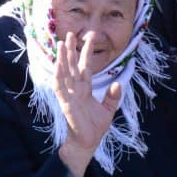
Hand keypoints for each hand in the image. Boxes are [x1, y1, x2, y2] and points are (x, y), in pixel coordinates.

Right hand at [54, 32, 121, 176]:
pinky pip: (60, 88)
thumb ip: (113, 96)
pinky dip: (58, 77)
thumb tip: (118, 83)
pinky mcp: (66, 103)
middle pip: (72, 66)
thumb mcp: (108, 109)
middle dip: (71, 50)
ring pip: (64, 73)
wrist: (88, 142)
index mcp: (85, 89)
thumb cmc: (95, 127)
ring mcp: (69, 95)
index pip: (85, 66)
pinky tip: (57, 65)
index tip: (89, 37)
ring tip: (60, 44)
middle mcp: (76, 89)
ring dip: (62, 59)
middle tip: (70, 34)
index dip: (86, 52)